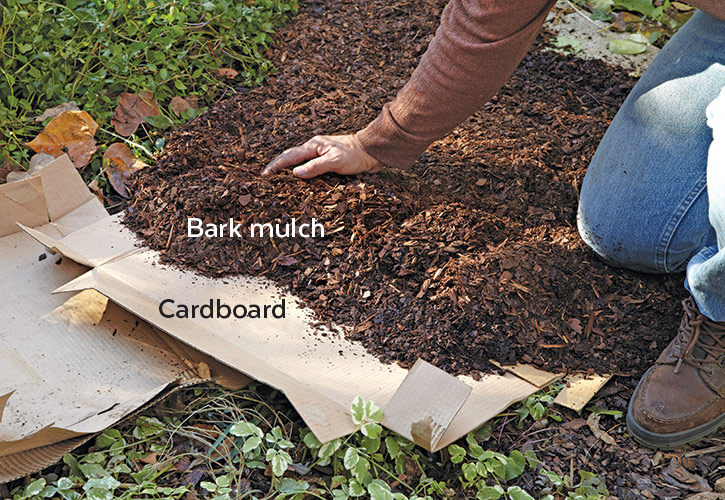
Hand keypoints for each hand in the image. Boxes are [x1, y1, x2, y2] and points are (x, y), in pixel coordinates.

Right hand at [261, 134, 381, 178]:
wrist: (372, 151)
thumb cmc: (356, 156)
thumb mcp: (335, 161)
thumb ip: (316, 167)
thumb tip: (295, 173)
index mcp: (314, 145)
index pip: (290, 156)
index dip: (276, 166)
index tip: (264, 175)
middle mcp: (315, 148)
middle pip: (291, 156)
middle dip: (277, 166)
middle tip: (266, 177)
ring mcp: (320, 153)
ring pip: (298, 160)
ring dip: (287, 168)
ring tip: (276, 178)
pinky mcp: (326, 159)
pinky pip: (308, 165)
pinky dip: (299, 171)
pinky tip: (297, 178)